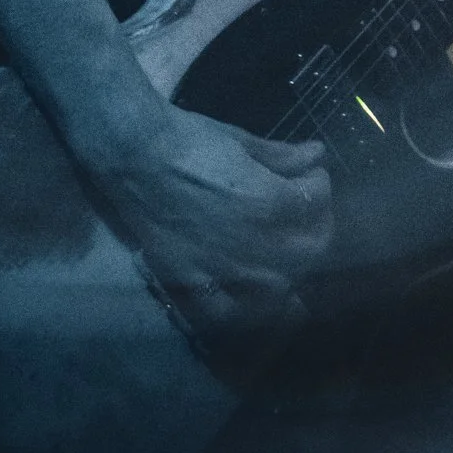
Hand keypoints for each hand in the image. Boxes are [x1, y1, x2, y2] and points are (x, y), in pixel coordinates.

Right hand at [112, 106, 332, 333]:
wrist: (133, 154)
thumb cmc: (189, 139)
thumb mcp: (241, 141)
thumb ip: (283, 156)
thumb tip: (317, 155)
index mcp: (270, 203)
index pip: (316, 203)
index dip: (319, 185)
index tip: (311, 176)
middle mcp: (254, 245)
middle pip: (310, 251)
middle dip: (316, 227)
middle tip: (304, 213)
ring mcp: (223, 270)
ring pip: (279, 288)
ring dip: (291, 269)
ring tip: (284, 251)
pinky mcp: (193, 283)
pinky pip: (228, 312)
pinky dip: (246, 308)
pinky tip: (252, 292)